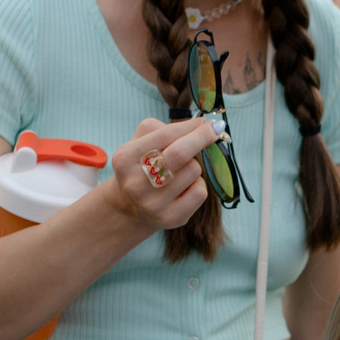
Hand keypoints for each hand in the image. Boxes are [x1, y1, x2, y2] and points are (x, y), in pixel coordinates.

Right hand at [106, 117, 223, 234]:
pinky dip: (197, 184)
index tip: (208, 122)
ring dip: (193, 165)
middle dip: (201, 138)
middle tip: (214, 130)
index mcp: (125, 159)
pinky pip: (200, 192)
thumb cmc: (141, 165)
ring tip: (180, 171)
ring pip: (193, 170)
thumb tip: (201, 125)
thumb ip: (165, 129)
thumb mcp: (139, 142)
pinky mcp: (170, 218)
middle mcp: (136, 183)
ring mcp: (153, 204)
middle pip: (179, 153)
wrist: (129, 207)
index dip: (191, 126)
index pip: (165, 135)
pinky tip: (184, 187)